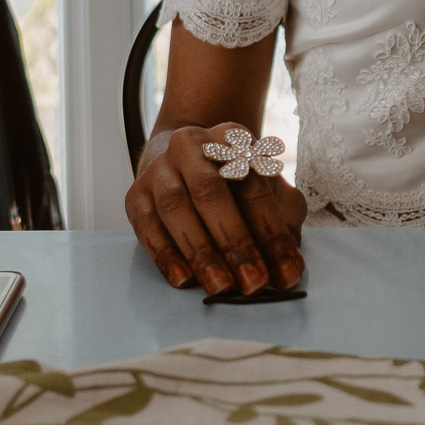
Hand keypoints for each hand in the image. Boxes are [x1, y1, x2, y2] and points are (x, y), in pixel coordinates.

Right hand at [126, 123, 306, 295]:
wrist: (182, 160)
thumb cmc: (233, 182)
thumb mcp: (265, 186)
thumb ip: (283, 214)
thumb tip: (288, 257)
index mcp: (231, 138)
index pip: (254, 187)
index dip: (272, 233)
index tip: (288, 273)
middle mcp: (190, 146)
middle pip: (210, 191)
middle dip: (234, 241)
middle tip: (253, 282)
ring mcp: (159, 168)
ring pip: (175, 206)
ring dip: (200, 251)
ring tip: (221, 287)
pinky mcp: (135, 194)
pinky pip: (146, 224)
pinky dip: (164, 253)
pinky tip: (183, 279)